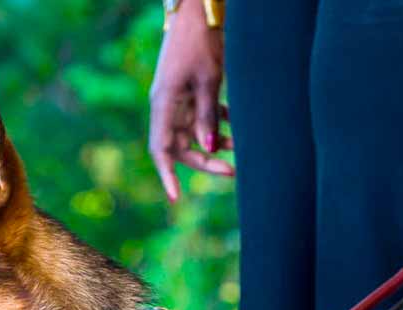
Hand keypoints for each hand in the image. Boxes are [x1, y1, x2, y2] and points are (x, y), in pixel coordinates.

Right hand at [148, 0, 232, 201]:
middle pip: (180, 146)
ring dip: (215, 143)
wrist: (199, 11)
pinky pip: (201, 116)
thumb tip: (209, 150)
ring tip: (241, 147)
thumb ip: (207, 116)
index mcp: (163, 104)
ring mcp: (178, 97)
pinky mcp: (190, 89)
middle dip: (205, 161)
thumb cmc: (201, 42)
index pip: (161, 149)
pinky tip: (236, 124)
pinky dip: (218, 123)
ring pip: (193, 133)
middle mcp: (167, 105)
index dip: (167, 175)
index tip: (176, 198)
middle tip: (233, 170)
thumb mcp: (208, 81)